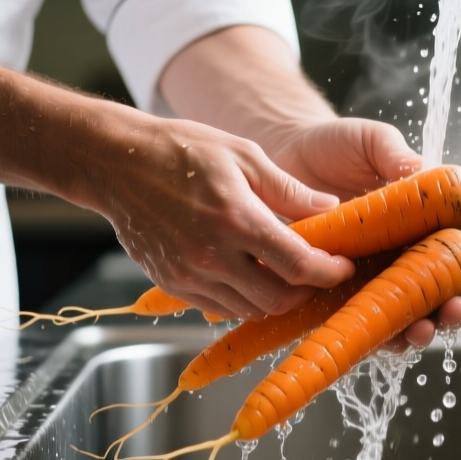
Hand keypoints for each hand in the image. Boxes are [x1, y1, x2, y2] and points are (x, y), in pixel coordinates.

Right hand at [87, 113, 355, 319]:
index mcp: (237, 218)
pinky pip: (219, 307)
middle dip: (306, 290)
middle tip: (318, 273)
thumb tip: (331, 208)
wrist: (117, 162)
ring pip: (249, 309)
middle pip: (278, 299)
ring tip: (285, 275)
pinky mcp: (171, 282)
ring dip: (274, 298)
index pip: (298, 265)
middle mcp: (212, 254)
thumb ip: (289, 189)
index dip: (329, 272)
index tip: (343, 267)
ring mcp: (189, 273)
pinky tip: (250, 276)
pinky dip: (242, 300)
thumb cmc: (182, 150)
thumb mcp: (244, 155)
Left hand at [267, 118, 460, 347]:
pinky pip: (375, 326)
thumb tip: (429, 173)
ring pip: (420, 310)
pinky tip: (404, 334)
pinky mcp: (347, 297)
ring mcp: (379, 277)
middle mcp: (408, 252)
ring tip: (442, 315)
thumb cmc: (333, 146)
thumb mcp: (371, 141)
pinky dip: (394, 336)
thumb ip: (398, 156)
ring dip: (438, 320)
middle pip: (452, 282)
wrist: (282, 158)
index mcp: (426, 217)